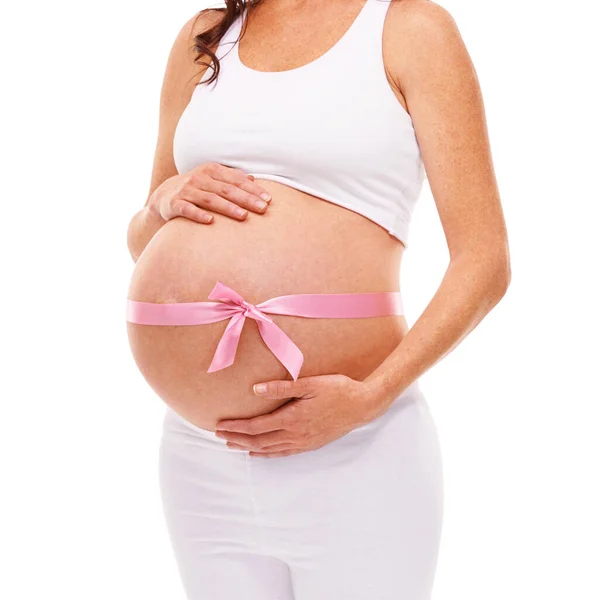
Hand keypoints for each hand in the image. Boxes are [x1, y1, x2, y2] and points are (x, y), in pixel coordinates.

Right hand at [149, 162, 271, 223]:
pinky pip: (187, 209)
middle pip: (226, 189)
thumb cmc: (196, 189)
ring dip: (228, 208)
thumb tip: (254, 180)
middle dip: (246, 199)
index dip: (253, 189)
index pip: (236, 180)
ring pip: (210, 199)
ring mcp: (186, 190)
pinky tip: (211, 221)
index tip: (268, 199)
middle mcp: (199, 178)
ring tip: (244, 217)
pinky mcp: (174, 204)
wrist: (163, 196)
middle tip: (262, 209)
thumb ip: (231, 179)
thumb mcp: (213, 180)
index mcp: (212, 170)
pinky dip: (198, 215)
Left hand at [214, 374, 383, 457]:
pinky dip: (267, 454)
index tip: (219, 426)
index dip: (236, 428)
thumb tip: (255, 390)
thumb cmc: (338, 389)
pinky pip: (283, 453)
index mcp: (293, 418)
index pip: (256, 427)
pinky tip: (258, 453)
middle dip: (237, 439)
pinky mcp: (311, 444)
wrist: (363, 405)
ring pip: (269, 450)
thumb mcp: (310, 383)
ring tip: (232, 445)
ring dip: (248, 448)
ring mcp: (304, 442)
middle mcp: (296, 435)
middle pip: (259, 441)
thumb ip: (282, 387)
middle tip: (218, 436)